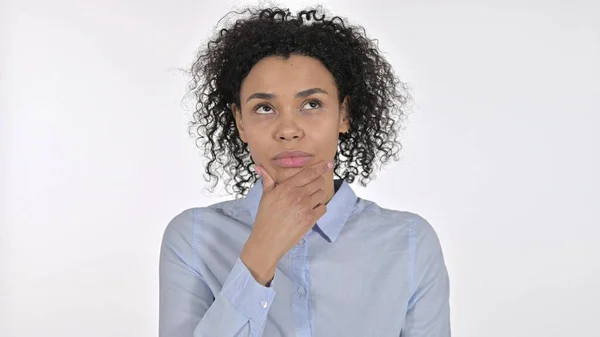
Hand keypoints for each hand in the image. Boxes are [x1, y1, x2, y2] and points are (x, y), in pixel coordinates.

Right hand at [240, 160, 332, 284]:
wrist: (267, 241)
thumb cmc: (265, 219)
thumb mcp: (265, 197)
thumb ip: (267, 181)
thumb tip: (260, 167)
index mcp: (286, 187)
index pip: (308, 173)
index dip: (321, 167)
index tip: (328, 164)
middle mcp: (297, 195)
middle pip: (318, 182)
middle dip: (318, 183)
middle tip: (312, 188)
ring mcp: (305, 207)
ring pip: (322, 194)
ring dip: (318, 196)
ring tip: (308, 201)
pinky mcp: (310, 219)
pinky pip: (323, 208)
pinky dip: (319, 208)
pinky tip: (311, 210)